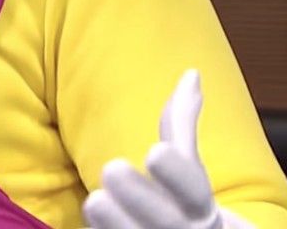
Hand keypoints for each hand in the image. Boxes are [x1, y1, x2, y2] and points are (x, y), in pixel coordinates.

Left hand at [82, 69, 249, 228]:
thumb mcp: (190, 168)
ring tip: (95, 201)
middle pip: (165, 221)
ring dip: (116, 224)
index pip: (193, 189)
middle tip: (112, 168)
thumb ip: (183, 124)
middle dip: (140, 198)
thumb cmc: (185, 205)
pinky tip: (88, 228)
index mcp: (197, 205)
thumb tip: (191, 73)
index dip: (176, 173)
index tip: (155, 151)